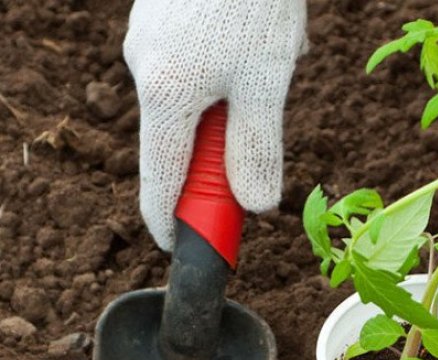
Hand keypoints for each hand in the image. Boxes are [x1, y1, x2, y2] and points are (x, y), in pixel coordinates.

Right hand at [124, 0, 306, 249]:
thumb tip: (254, 204)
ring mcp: (152, 42)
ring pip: (205, 98)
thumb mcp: (267, 81)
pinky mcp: (166, 22)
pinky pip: (205, 64)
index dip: (171, 221)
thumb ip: (258, 147)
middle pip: (186, 141)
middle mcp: (147, 71)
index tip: (181, 247)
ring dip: (246, 94)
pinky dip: (240, 64)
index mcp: (166, 95)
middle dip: (233, 139)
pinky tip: (266, 31)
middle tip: (268, 112)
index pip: (161, 180)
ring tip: (277, 49)